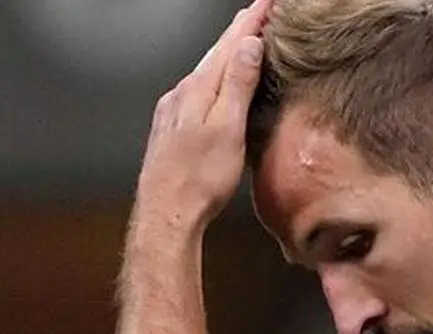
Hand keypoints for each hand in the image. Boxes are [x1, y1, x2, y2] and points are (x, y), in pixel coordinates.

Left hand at [132, 0, 271, 237]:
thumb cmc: (198, 180)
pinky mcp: (172, 128)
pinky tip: (218, 85)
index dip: (250, 22)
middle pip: (216, 55)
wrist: (166, 213)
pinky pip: (197, 90)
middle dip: (239, 33)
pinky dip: (214, 78)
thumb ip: (238, 85)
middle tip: (258, 13)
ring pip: (206, 72)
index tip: (267, 2)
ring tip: (243, 42)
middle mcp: (182, 94)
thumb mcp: (228, 129)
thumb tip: (249, 46)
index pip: (230, 45)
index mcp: (199, 90)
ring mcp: (174, 110)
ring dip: (226, 55)